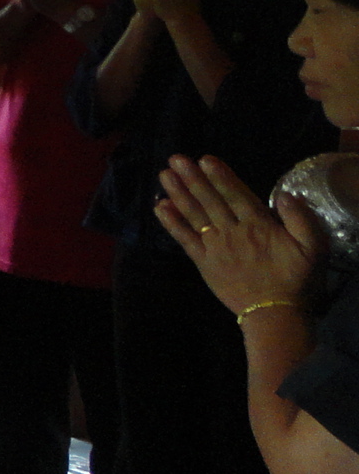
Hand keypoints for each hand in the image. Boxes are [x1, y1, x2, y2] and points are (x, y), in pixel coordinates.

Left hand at [157, 155, 324, 314]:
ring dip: (178, 194)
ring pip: (194, 215)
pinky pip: (184, 239)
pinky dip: (171, 223)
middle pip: (210, 200)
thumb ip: (300, 219)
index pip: (236, 194)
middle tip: (175, 159)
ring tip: (164, 175)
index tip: (204, 159)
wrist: (275, 314)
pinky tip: (160, 207)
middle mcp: (233, 232)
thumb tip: (285, 194)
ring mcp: (215, 247)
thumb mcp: (313, 247)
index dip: (220, 176)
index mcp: (259, 225)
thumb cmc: (297, 279)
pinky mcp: (204, 262)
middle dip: (192, 178)